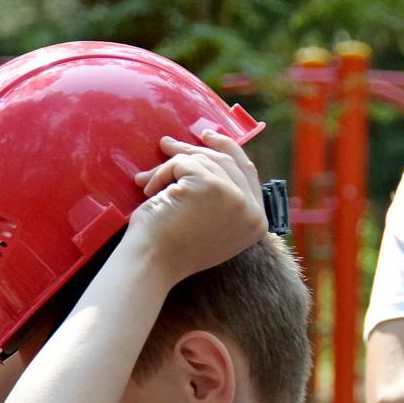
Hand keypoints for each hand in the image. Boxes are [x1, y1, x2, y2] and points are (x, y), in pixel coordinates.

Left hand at [128, 130, 267, 282]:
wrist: (151, 264)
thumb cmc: (170, 248)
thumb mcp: (209, 225)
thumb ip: (221, 199)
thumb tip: (208, 159)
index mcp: (257, 222)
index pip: (249, 174)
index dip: (229, 152)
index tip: (209, 138)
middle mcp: (251, 209)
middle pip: (227, 161)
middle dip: (196, 149)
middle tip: (171, 143)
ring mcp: (233, 196)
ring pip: (202, 160)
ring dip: (169, 168)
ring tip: (146, 181)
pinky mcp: (210, 185)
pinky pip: (182, 163)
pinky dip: (161, 173)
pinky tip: (149, 191)